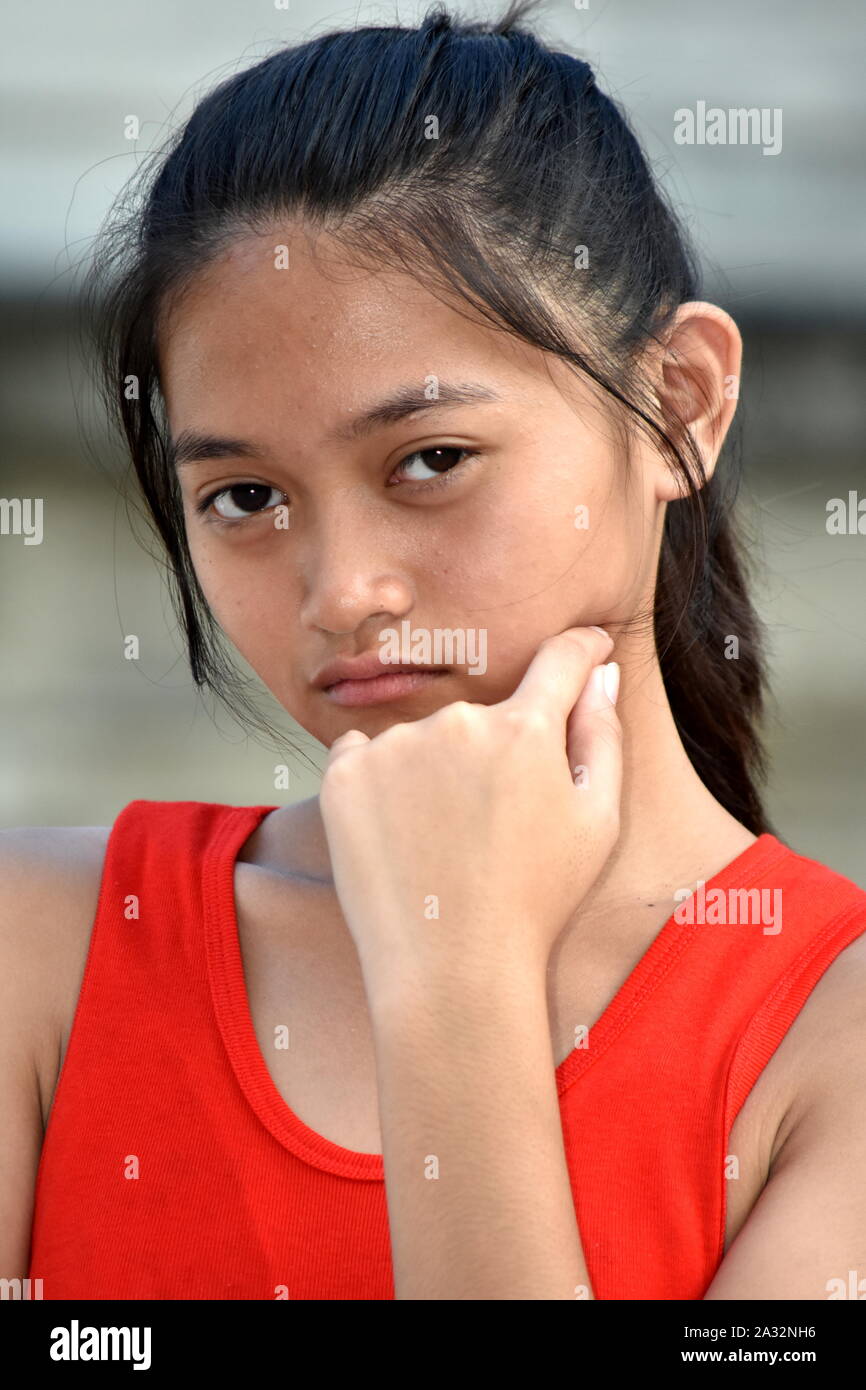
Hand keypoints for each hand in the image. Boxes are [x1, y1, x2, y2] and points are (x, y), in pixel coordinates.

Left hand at [318, 625, 621, 988]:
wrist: (450, 969)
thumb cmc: (535, 901)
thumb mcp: (598, 822)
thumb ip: (603, 735)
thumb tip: (600, 673)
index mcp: (525, 729)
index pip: (560, 662)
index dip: (580, 652)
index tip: (586, 652)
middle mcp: (456, 722)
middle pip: (485, 716)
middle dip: (496, 753)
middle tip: (494, 827)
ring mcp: (393, 746)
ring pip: (424, 740)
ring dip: (434, 771)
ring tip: (443, 844)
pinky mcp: (342, 775)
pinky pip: (365, 754)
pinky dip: (380, 783)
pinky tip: (399, 835)